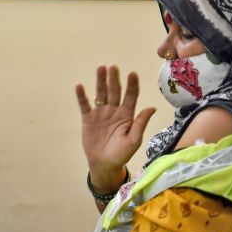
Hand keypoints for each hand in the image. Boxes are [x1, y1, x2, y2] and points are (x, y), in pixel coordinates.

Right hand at [75, 65, 155, 192]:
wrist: (104, 164)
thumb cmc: (121, 154)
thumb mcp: (133, 140)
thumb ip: (140, 123)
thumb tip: (152, 107)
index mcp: (127, 115)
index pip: (131, 96)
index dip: (132, 85)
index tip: (133, 74)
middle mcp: (114, 110)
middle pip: (115, 91)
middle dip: (114, 79)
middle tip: (113, 66)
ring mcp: (101, 113)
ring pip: (100, 94)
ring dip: (100, 81)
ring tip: (101, 69)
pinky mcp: (88, 118)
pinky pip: (84, 105)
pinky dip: (82, 96)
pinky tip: (80, 86)